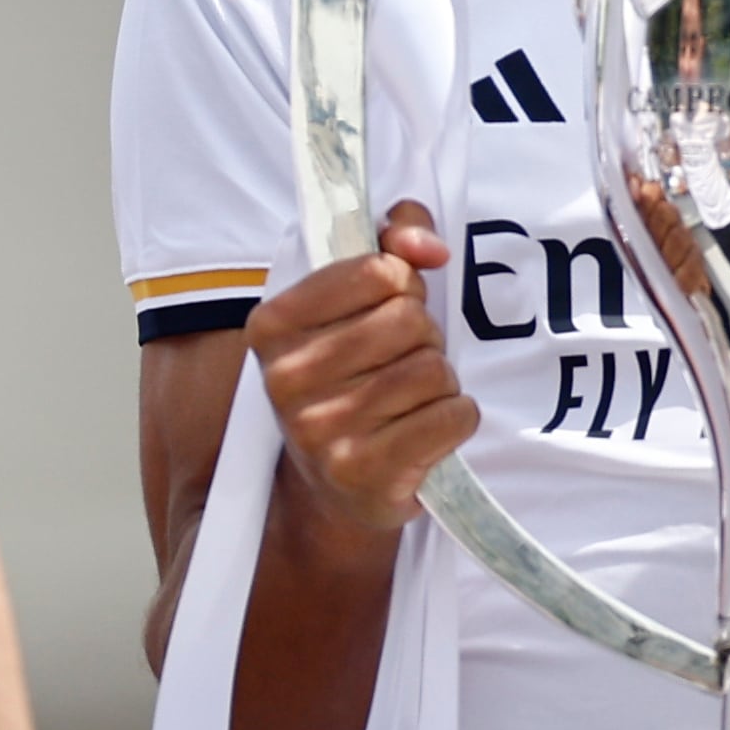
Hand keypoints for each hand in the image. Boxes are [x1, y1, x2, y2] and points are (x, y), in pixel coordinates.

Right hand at [243, 202, 476, 535]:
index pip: (377, 270)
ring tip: (409, 400)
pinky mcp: (361, 471)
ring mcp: (319, 429)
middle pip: (409, 319)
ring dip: (440, 382)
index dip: (403, 284)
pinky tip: (426, 431)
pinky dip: (456, 418)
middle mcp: (285, 377)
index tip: (389, 307)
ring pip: (433, 369)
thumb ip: (392, 242)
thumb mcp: (356, 301)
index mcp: (273, 324)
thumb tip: (428, 246)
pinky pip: (451, 416)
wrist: (334, 487)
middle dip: (423, 337)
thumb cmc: (353, 376)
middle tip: (401, 362)